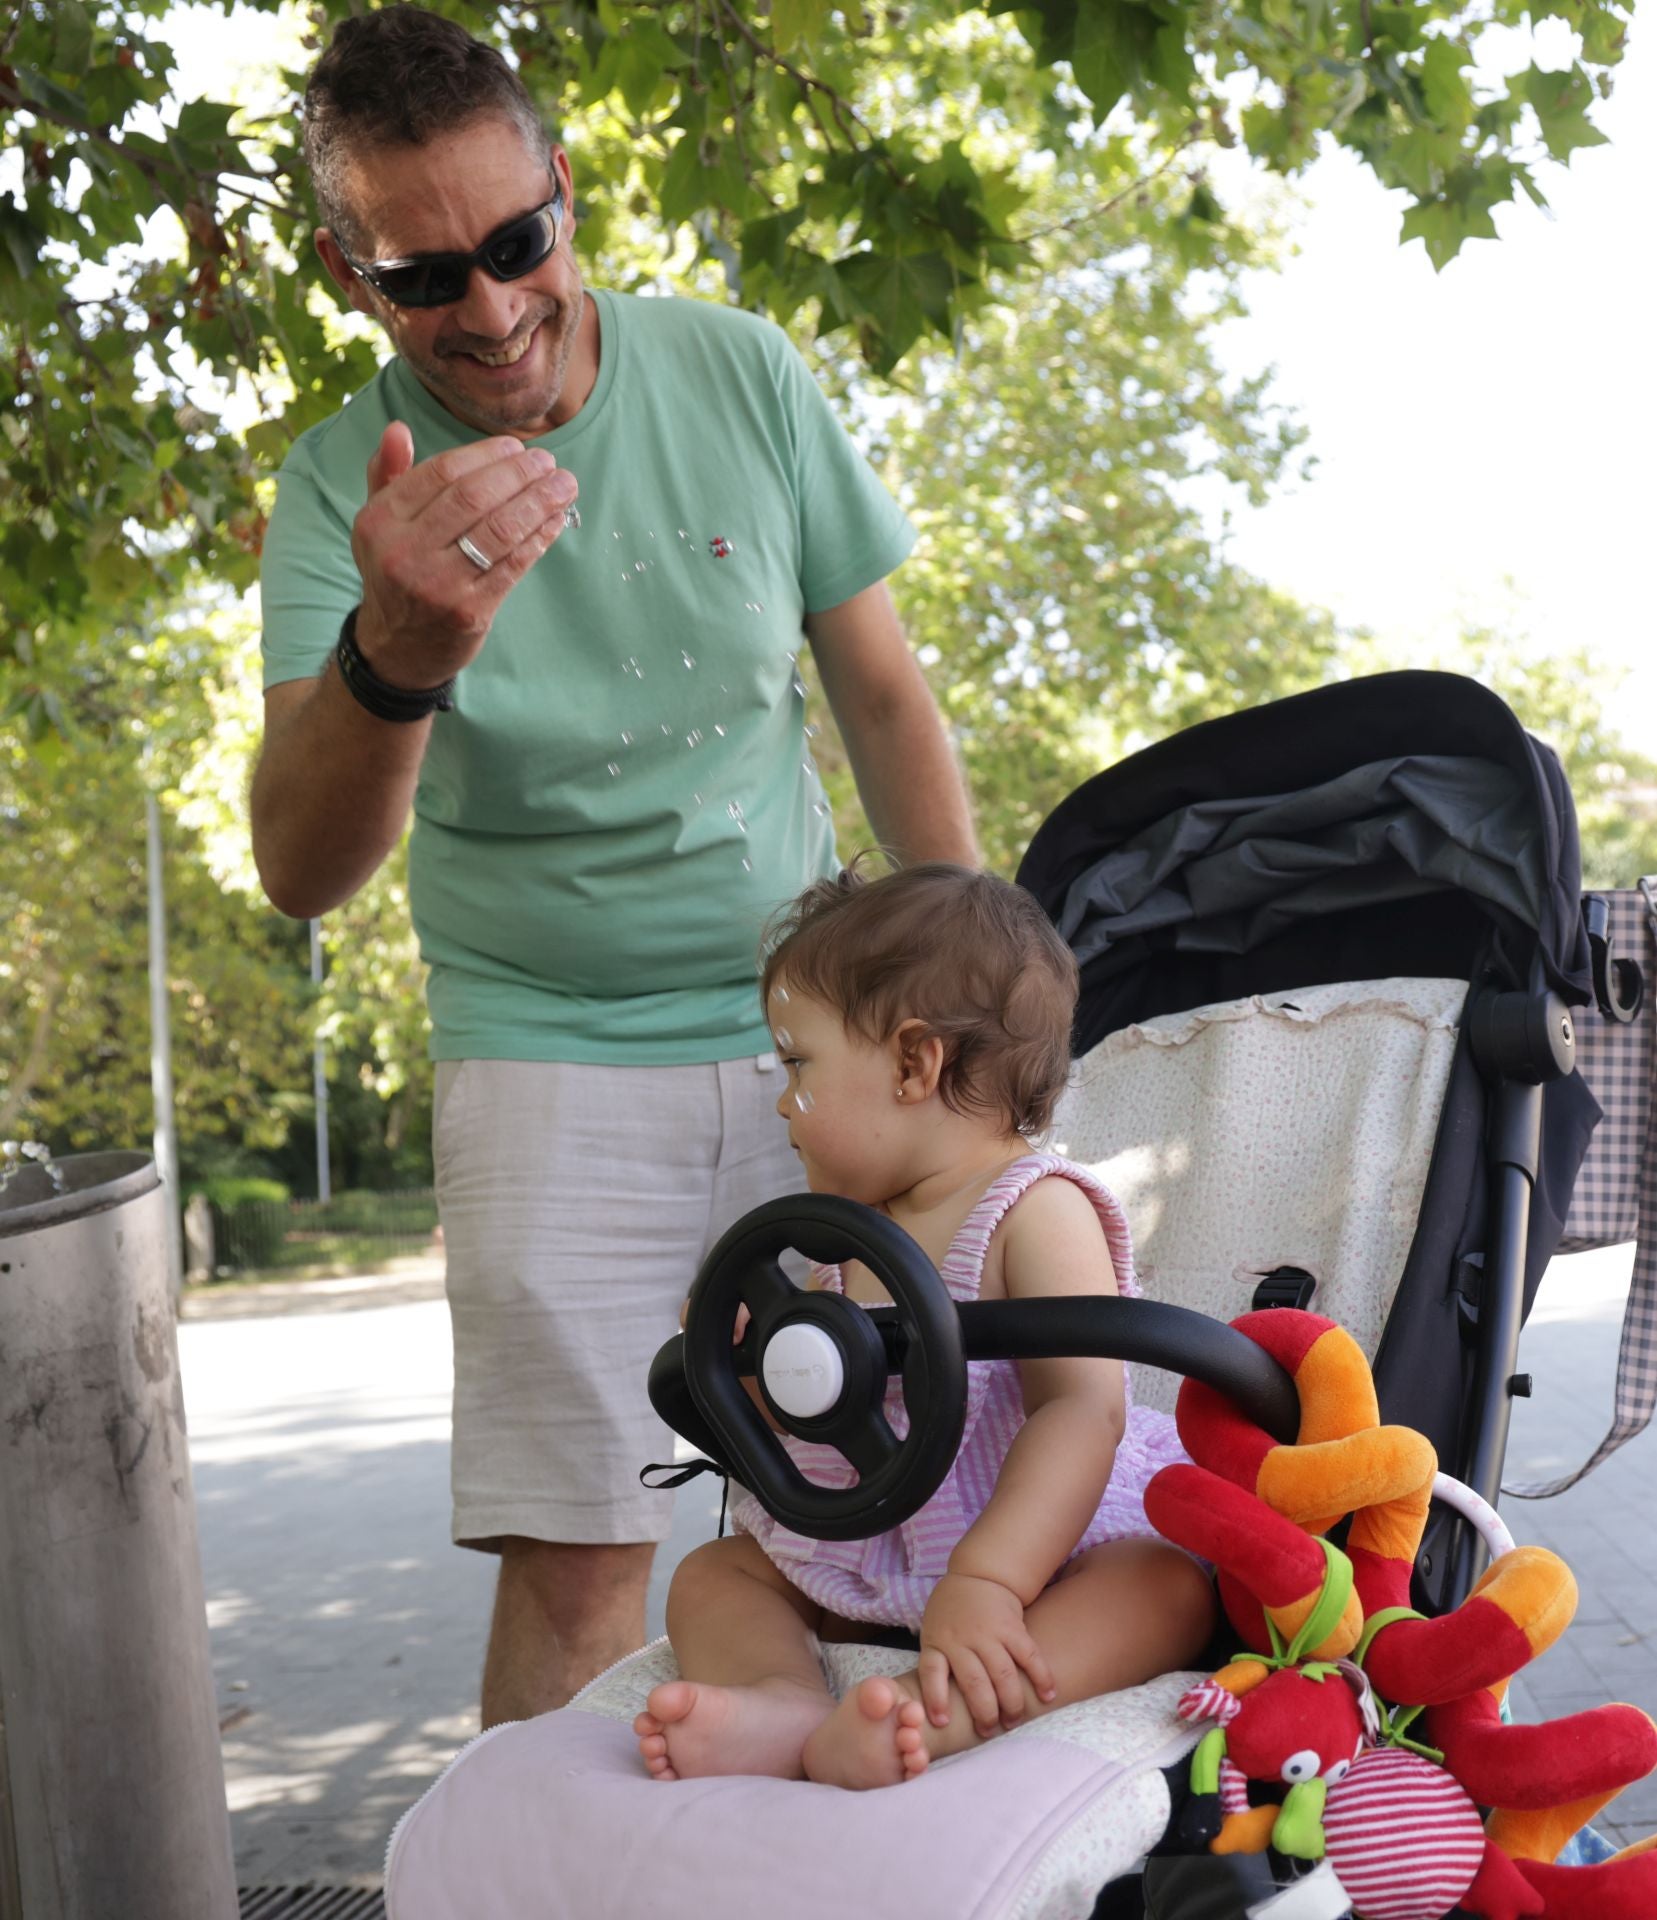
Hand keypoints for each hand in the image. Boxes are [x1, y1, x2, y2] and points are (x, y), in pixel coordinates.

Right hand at [349, 422, 578, 689]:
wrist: (397, 649)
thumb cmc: (396, 573)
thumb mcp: (378, 526)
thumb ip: (387, 476)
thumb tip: (398, 430)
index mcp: (379, 520)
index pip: (442, 472)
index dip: (485, 455)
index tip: (515, 447)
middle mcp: (403, 552)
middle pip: (474, 497)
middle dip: (519, 474)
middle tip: (549, 463)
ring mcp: (436, 585)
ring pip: (499, 530)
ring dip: (540, 503)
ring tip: (565, 486)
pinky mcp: (468, 612)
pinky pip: (513, 565)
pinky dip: (540, 538)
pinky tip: (556, 521)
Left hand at [918, 1572, 1055, 1737]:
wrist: (979, 1575)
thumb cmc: (952, 1612)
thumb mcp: (934, 1630)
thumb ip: (939, 1661)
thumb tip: (940, 1706)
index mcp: (937, 1641)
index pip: (931, 1673)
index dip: (936, 1699)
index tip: (943, 1722)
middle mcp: (962, 1639)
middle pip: (973, 1683)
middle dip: (984, 1713)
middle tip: (989, 1731)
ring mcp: (989, 1633)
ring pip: (1003, 1675)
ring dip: (1011, 1704)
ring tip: (1014, 1722)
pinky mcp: (1013, 1628)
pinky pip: (1029, 1656)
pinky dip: (1041, 1677)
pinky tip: (1048, 1695)